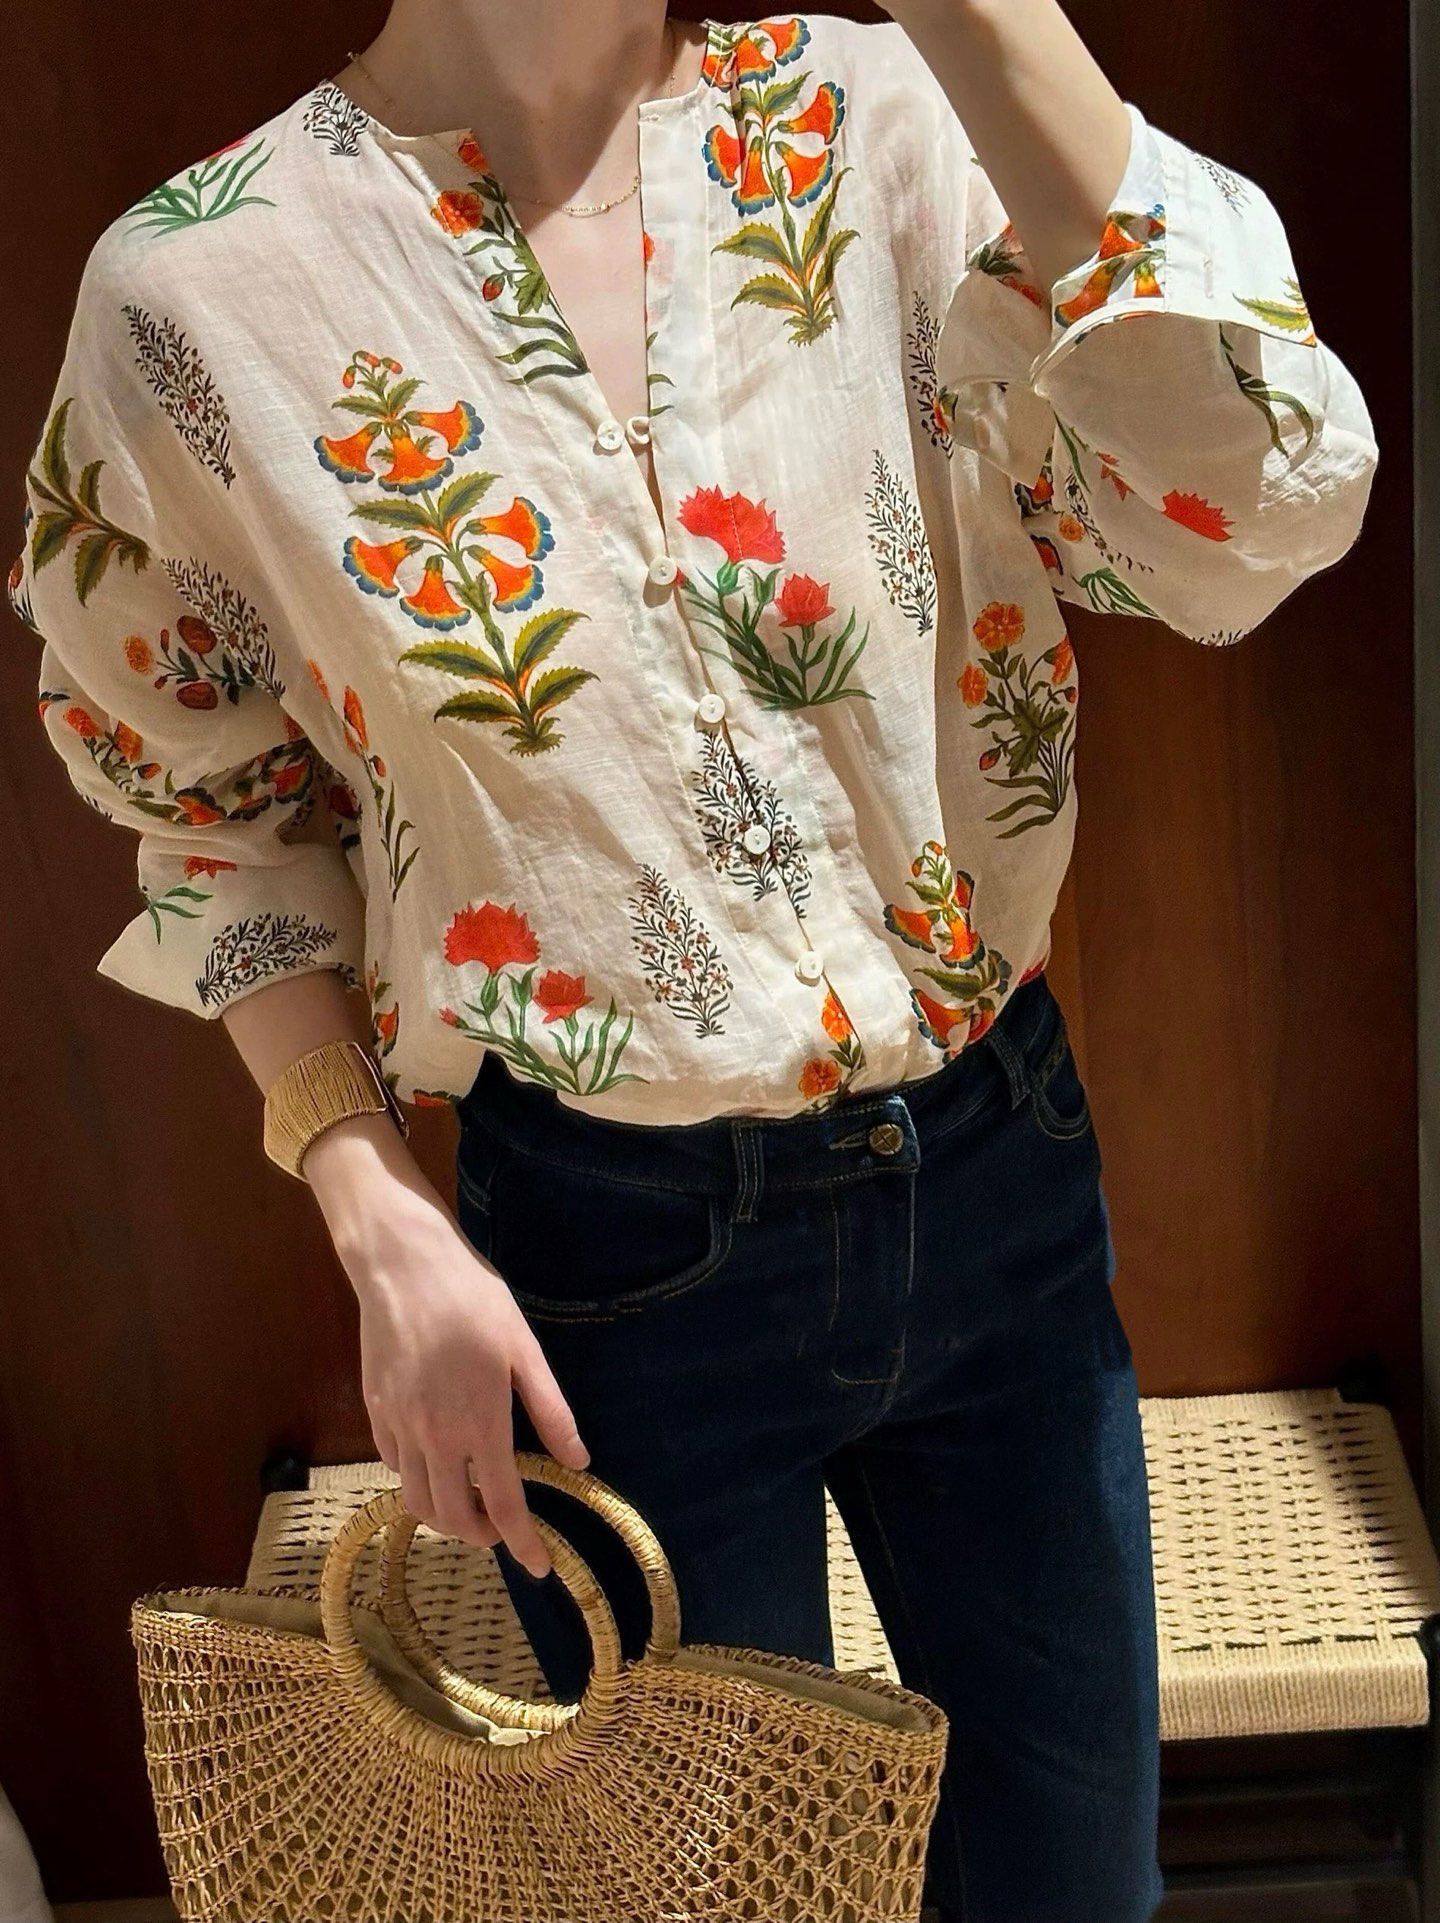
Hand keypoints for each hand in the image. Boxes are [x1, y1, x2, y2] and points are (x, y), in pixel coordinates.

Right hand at [310, 1133, 588, 1577]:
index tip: (540, 1568)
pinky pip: (395, 1469)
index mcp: (480, 1423)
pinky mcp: (375, 1412)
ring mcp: (398, 1427)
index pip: (503, 1505)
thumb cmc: (473, 1299)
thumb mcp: (525, 1349)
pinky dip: (416, 1482)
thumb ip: (551, 1411)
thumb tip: (579, 1463)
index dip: (523, 1543)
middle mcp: (434, 1437)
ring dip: (445, 1517)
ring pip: (416, 1501)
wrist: (402, 1266)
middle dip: (481, 1536)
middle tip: (504, 1529)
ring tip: (470, 1507)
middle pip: (453, 1517)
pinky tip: (435, 1467)